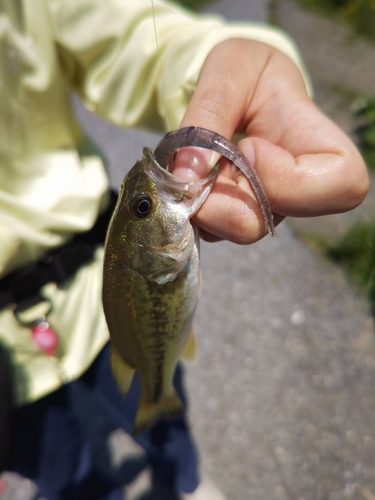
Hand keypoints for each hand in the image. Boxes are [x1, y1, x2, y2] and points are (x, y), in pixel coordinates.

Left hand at [172, 39, 368, 242]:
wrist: (234, 88)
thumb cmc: (246, 71)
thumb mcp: (230, 70)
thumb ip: (210, 114)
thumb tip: (186, 178)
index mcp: (325, 148)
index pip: (340, 187)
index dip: (284, 179)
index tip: (249, 144)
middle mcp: (300, 191)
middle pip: (261, 223)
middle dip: (216, 195)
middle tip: (204, 157)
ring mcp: (269, 209)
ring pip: (230, 229)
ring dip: (201, 197)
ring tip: (203, 159)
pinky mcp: (240, 217)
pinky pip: (210, 228)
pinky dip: (193, 203)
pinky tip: (198, 173)